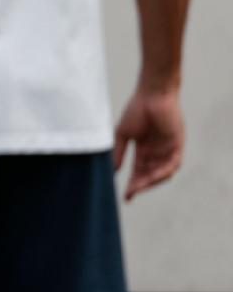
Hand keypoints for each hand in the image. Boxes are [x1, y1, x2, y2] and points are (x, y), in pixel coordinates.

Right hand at [114, 85, 182, 200]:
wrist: (152, 94)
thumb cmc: (136, 110)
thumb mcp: (123, 134)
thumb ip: (118, 152)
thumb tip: (113, 171)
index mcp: (143, 148)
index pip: (139, 170)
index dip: (133, 184)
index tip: (126, 197)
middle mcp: (156, 151)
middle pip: (149, 174)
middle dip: (140, 185)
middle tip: (130, 193)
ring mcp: (167, 149)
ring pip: (162, 172)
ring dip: (151, 181)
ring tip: (139, 185)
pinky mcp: (177, 145)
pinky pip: (173, 163)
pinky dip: (163, 171)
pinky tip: (153, 176)